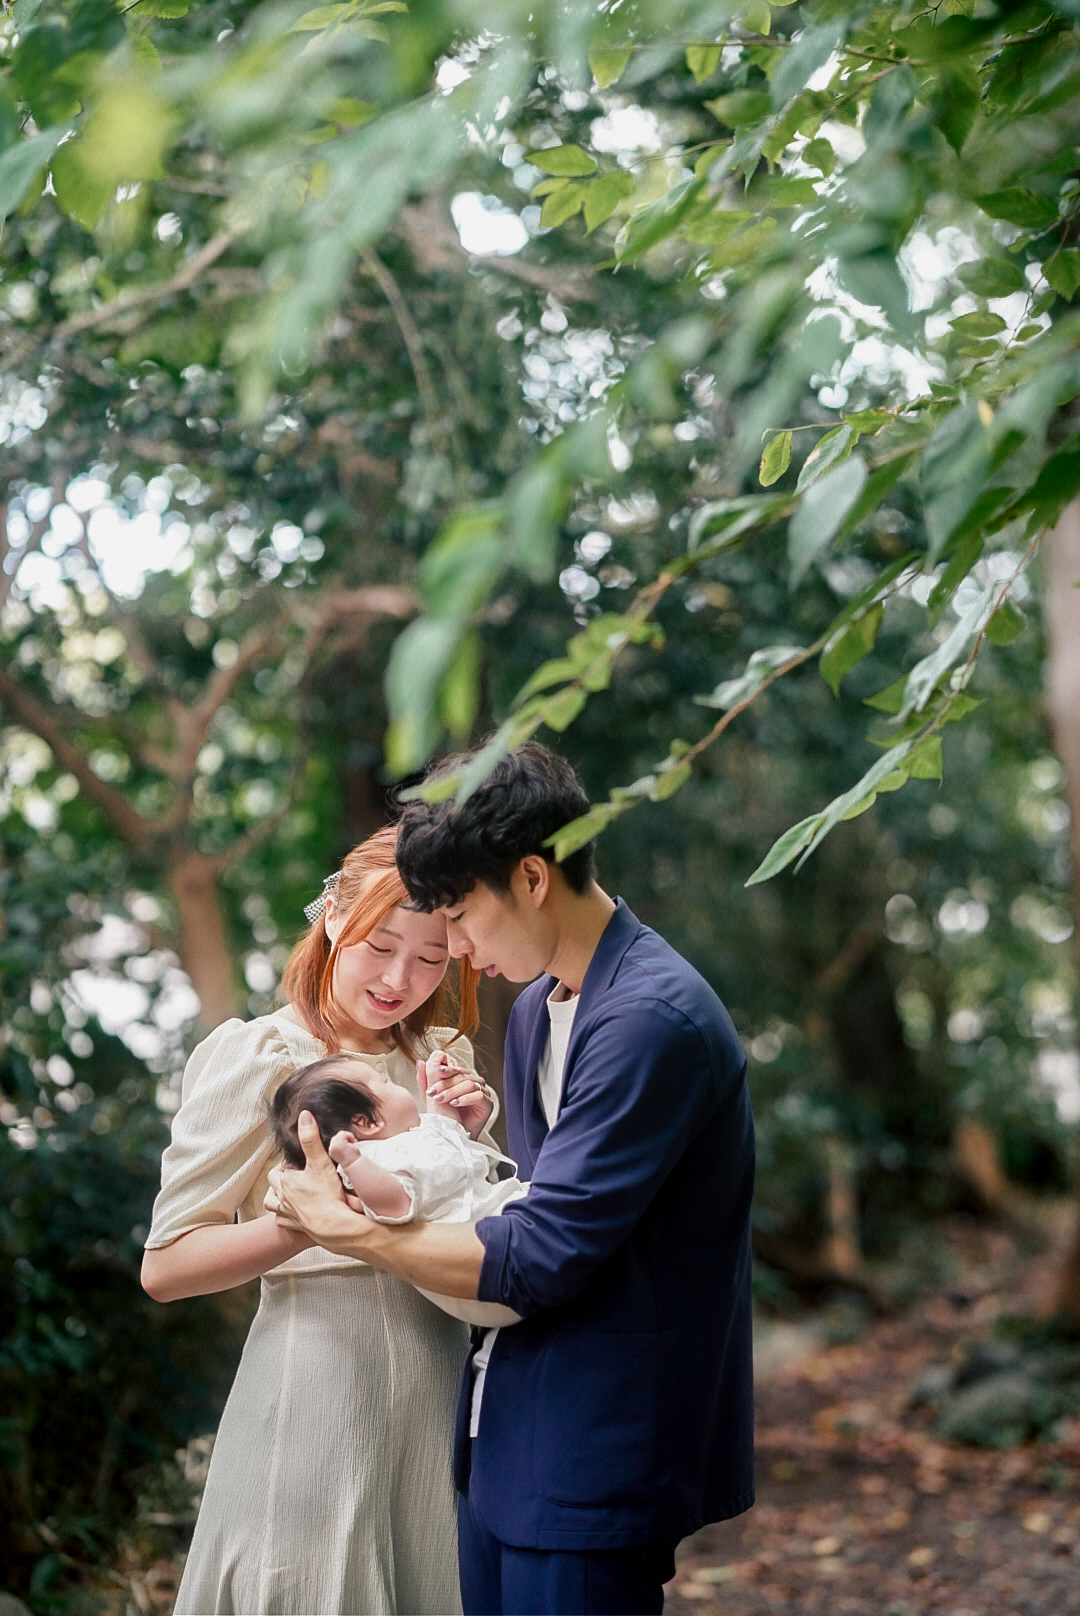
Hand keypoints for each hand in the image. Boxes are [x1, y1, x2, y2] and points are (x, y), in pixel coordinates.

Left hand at [267, 1110, 377, 1253]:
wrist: (334, 1226)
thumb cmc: (327, 1195)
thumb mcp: (320, 1161)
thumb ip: (311, 1138)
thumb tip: (304, 1115)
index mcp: (287, 1180)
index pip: (283, 1165)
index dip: (292, 1161)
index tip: (303, 1159)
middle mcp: (283, 1196)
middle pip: (273, 1182)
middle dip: (281, 1176)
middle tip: (295, 1172)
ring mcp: (287, 1213)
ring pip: (272, 1202)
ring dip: (276, 1196)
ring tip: (287, 1192)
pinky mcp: (294, 1227)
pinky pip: (282, 1221)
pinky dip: (285, 1216)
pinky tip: (292, 1213)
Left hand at [417, 1057, 494, 1140]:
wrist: (451, 1136)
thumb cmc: (442, 1117)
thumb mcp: (430, 1097)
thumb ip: (425, 1079)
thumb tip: (420, 1061)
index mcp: (461, 1078)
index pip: (456, 1066)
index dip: (447, 1068)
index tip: (437, 1072)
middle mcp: (473, 1083)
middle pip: (461, 1075)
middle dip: (445, 1083)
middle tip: (433, 1092)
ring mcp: (482, 1092)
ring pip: (470, 1083)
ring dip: (453, 1091)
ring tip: (441, 1100)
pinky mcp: (487, 1104)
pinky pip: (479, 1095)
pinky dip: (466, 1098)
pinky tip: (455, 1104)